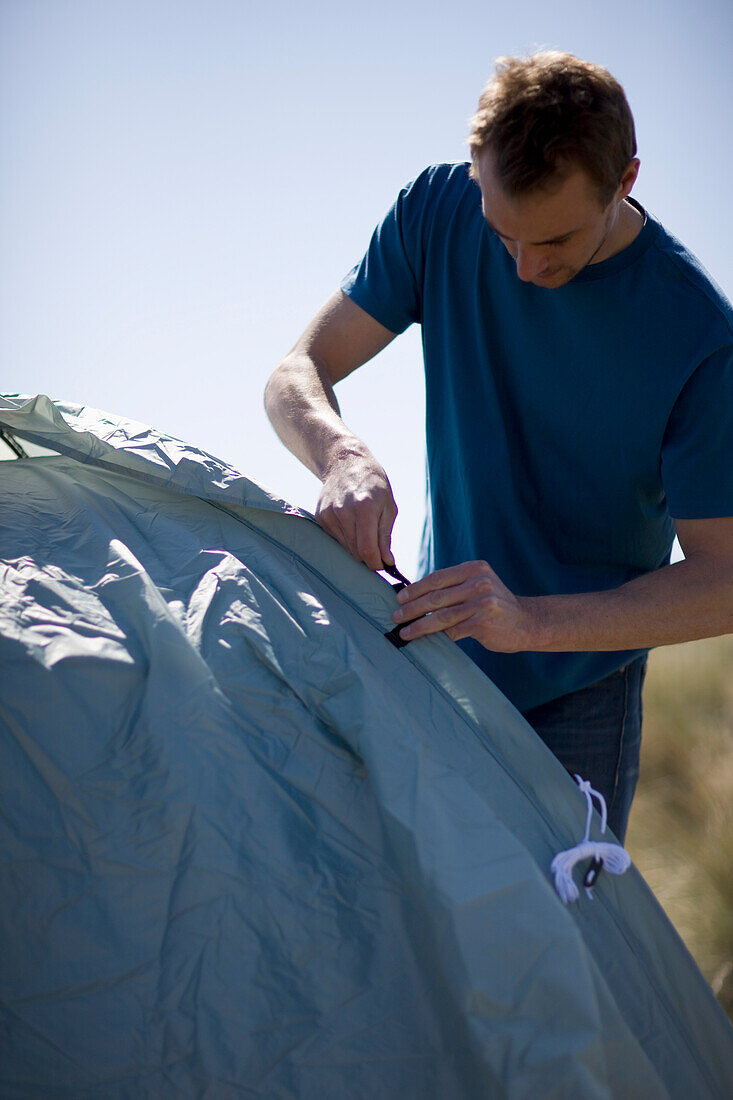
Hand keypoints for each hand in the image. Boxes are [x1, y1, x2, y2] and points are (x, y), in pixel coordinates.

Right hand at [316, 452, 397, 570]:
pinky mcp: (321, 517)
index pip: (367, 550)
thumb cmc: (374, 484)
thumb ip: (385, 536)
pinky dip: (346, 538)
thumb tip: (387, 562)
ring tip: (364, 530)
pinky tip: (351, 523)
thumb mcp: (388, 507)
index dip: (375, 563)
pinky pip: (336, 539)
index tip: (382, 566)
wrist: (346, 462)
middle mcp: (343, 512)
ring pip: (345, 548)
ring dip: (357, 547)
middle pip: (355, 552)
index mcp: (364, 508)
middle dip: (368, 556)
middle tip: (377, 550)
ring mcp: (329, 515)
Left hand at [391, 560, 535, 651]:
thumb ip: (453, 586)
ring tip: (405, 632)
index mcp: (474, 569)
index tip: (399, 598)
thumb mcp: (477, 585)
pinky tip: (426, 641)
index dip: (415, 589)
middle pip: (437, 596)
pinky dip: (438, 637)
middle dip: (412, 608)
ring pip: (442, 616)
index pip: (437, 577)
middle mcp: (479, 582)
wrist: (526, 622)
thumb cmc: (493, 605)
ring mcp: (483, 602)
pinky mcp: (484, 622)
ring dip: (420, 625)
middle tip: (396, 616)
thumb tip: (415, 596)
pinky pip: (454, 631)